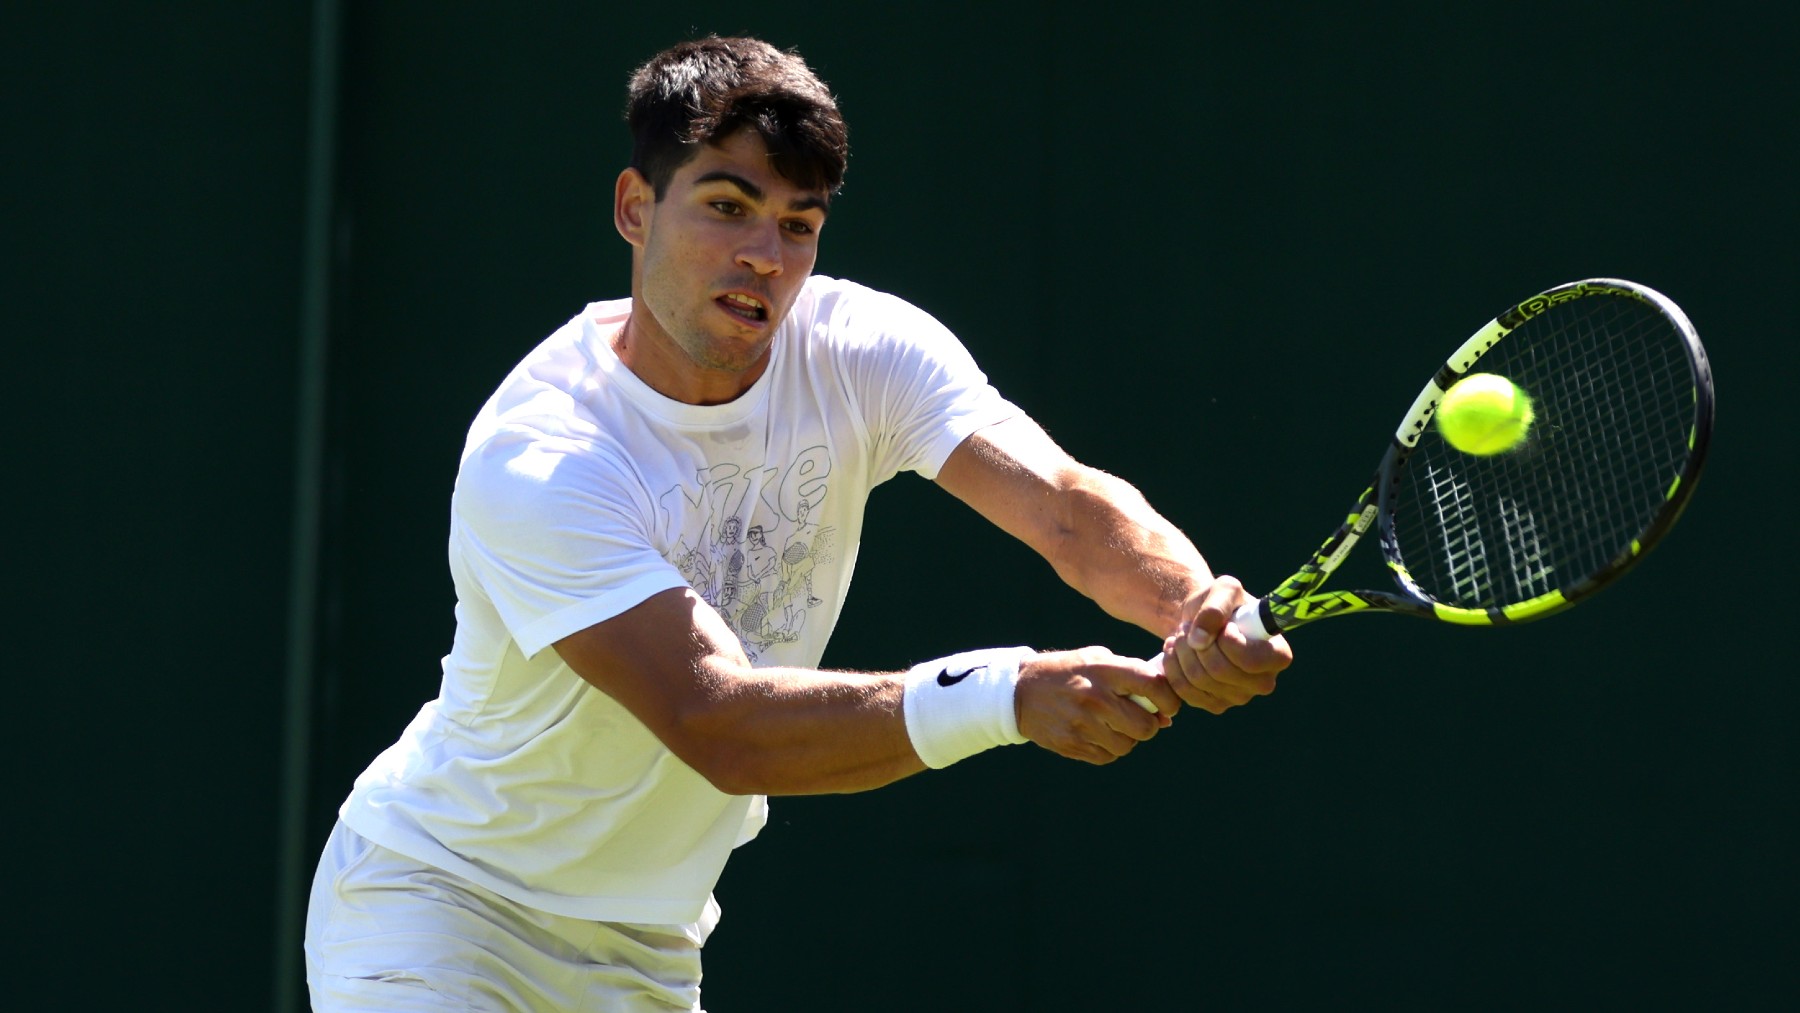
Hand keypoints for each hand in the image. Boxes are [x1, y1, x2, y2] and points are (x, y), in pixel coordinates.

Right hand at [1014, 648, 1180, 763]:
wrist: (1020, 691)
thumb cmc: (1068, 672)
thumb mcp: (1097, 660)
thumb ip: (1132, 679)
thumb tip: (1166, 716)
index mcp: (1104, 670)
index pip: (1152, 685)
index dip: (1169, 699)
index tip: (1168, 705)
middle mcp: (1095, 697)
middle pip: (1146, 726)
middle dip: (1148, 725)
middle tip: (1137, 718)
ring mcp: (1082, 723)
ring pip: (1127, 745)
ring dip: (1126, 738)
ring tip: (1111, 724)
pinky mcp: (1071, 743)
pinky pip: (1107, 756)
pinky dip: (1107, 749)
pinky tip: (1095, 733)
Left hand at [1160, 575, 1292, 714]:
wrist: (1202, 621)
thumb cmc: (1221, 603)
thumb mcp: (1223, 589)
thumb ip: (1215, 607)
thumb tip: (1199, 640)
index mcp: (1277, 655)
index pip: (1250, 660)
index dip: (1227, 641)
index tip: (1223, 625)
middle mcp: (1263, 682)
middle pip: (1220, 671)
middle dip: (1196, 644)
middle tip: (1189, 627)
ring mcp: (1239, 697)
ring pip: (1199, 680)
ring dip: (1182, 652)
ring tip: (1181, 635)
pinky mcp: (1214, 705)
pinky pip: (1184, 691)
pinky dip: (1173, 666)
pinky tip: (1174, 650)